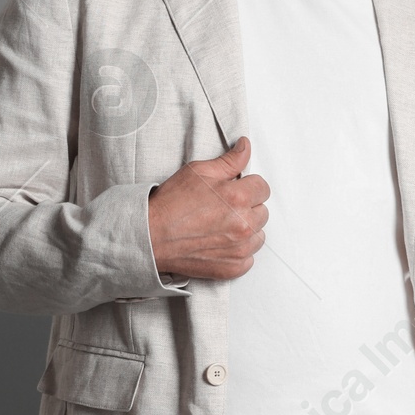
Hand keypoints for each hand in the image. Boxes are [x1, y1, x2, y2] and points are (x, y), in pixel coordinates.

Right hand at [147, 137, 268, 279]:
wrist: (151, 237)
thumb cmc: (171, 204)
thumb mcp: (199, 171)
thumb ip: (230, 161)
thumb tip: (246, 147)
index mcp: (238, 198)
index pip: (263, 188)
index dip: (248, 186)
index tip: (234, 190)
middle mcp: (243, 224)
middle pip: (262, 211)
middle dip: (248, 207)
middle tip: (223, 207)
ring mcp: (240, 249)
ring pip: (259, 235)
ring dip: (246, 229)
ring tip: (221, 225)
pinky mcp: (233, 268)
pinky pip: (249, 258)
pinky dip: (238, 251)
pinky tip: (220, 243)